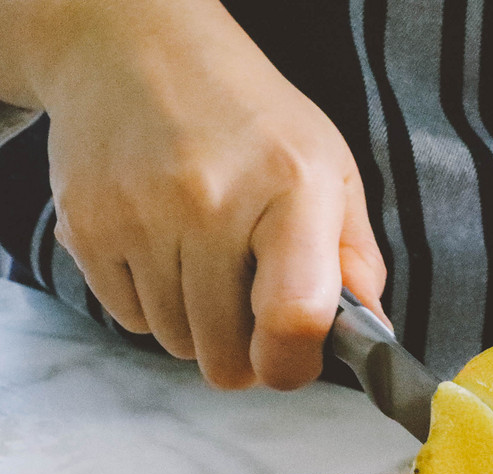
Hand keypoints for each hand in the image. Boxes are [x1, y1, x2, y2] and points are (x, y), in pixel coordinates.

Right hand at [28, 0, 386, 389]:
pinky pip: (128, 319)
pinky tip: (166, 252)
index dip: (294, 365)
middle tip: (252, 309)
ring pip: (174, 343)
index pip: (294, 315)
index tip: (293, 364)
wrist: (137, 53)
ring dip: (198, 327)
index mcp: (292, 186)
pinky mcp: (86, 226)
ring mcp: (140, 214)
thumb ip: (356, 258)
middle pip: (224, 352)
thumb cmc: (251, 120)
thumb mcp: (329, 170)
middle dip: (244, 351)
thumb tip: (371, 334)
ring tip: (208, 264)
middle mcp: (211, 200)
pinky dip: (153, 306)